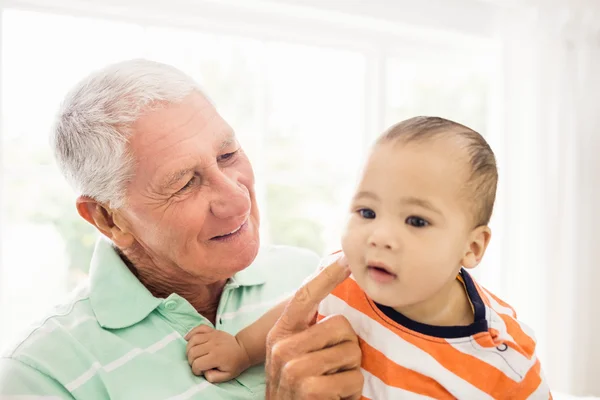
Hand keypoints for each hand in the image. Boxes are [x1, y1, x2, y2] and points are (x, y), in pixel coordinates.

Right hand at [185, 325, 250, 382]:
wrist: (243, 349)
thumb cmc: (234, 364)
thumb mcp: (227, 375)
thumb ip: (213, 377)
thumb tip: (203, 372)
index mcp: (216, 357)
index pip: (197, 364)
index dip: (196, 370)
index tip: (202, 371)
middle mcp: (212, 345)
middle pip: (192, 352)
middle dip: (191, 361)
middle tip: (198, 363)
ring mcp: (212, 336)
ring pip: (193, 340)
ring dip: (189, 348)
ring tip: (194, 354)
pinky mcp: (212, 330)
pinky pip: (198, 328)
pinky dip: (192, 333)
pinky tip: (189, 339)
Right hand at [265, 256, 363, 398]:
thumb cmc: (294, 390)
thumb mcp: (293, 357)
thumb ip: (307, 332)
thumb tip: (334, 304)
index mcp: (280, 333)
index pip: (304, 296)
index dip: (326, 276)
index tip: (346, 259)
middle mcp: (282, 346)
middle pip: (342, 326)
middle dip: (348, 349)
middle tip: (334, 369)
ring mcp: (294, 367)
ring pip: (352, 353)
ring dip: (350, 374)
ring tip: (333, 385)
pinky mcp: (309, 388)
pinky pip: (354, 379)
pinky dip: (351, 393)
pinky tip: (334, 399)